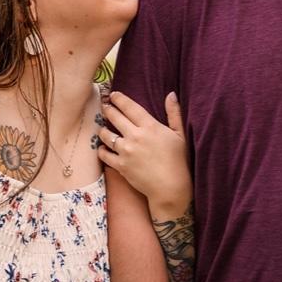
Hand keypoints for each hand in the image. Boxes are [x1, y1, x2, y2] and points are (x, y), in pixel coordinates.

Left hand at [99, 91, 191, 215]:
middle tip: (105, 105)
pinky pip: (104, 154)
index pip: (130, 107)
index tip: (114, 94)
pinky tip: (102, 147)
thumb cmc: (179, 160)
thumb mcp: (180, 134)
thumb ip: (174, 113)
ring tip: (102, 127)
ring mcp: (126, 151)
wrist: (170, 187)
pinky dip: (101, 150)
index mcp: (150, 126)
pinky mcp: (121, 166)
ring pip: (106, 134)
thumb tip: (171, 94)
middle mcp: (135, 136)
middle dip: (108, 109)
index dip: (120, 99)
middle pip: (115, 117)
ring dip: (103, 129)